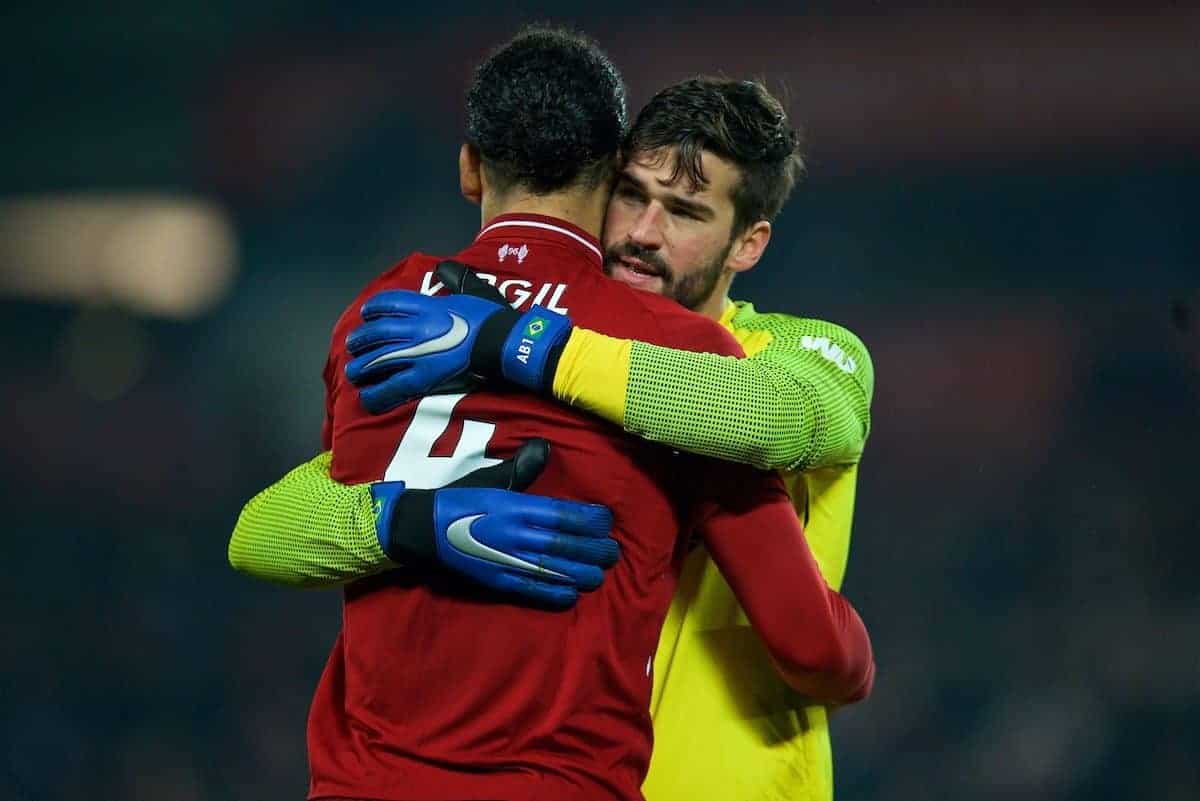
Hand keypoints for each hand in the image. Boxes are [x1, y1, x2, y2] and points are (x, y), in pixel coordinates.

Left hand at [345, 261, 572, 413]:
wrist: (501, 342)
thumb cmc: (490, 317)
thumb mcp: (470, 289)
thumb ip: (454, 279)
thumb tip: (445, 267)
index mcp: (426, 305)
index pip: (389, 302)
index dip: (373, 308)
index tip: (367, 314)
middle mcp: (415, 327)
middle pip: (376, 332)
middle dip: (360, 340)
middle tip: (353, 346)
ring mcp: (416, 353)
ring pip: (377, 360)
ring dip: (361, 367)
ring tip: (354, 372)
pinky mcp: (423, 377)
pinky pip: (391, 387)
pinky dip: (376, 393)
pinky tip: (367, 397)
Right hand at [370, 439, 616, 607]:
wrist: (424, 528)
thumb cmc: (463, 499)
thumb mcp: (493, 479)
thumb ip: (522, 468)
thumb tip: (544, 448)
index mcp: (517, 506)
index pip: (564, 514)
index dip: (590, 520)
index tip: (606, 522)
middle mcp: (516, 534)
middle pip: (566, 545)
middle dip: (594, 550)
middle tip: (612, 552)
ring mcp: (508, 561)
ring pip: (555, 570)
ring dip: (582, 574)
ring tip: (599, 574)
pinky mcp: (498, 582)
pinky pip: (532, 591)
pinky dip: (554, 594)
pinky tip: (572, 594)